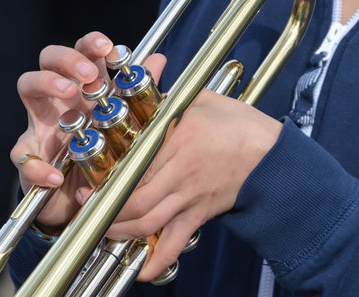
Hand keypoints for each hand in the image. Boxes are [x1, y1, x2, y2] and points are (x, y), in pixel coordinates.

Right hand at [10, 32, 165, 230]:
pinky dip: (38, 167)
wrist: (83, 198)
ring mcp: (41, 124)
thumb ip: (139, 89)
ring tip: (70, 97)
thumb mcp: (125, 121)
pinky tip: (57, 175)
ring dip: (47, 84)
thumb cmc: (103, 151)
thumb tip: (159, 59)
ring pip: (28, 86)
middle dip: (69, 59)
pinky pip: (24, 157)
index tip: (108, 48)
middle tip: (88, 75)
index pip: (82, 52)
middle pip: (50, 58)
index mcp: (85, 89)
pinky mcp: (29, 157)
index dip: (91, 44)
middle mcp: (60, 99)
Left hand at [77, 89, 282, 280]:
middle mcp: (179, 173)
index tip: (88, 182)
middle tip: (87, 209)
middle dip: (104, 210)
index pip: (132, 165)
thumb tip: (147, 87)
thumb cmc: (240, 125)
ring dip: (121, 232)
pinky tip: (143, 272)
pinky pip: (176, 242)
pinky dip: (158, 260)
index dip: (105, 178)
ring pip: (147, 224)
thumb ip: (170, 97)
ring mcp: (189, 197)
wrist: (272, 155)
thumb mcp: (202, 100)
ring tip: (103, 231)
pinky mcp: (199, 213)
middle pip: (133, 201)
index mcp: (177, 141)